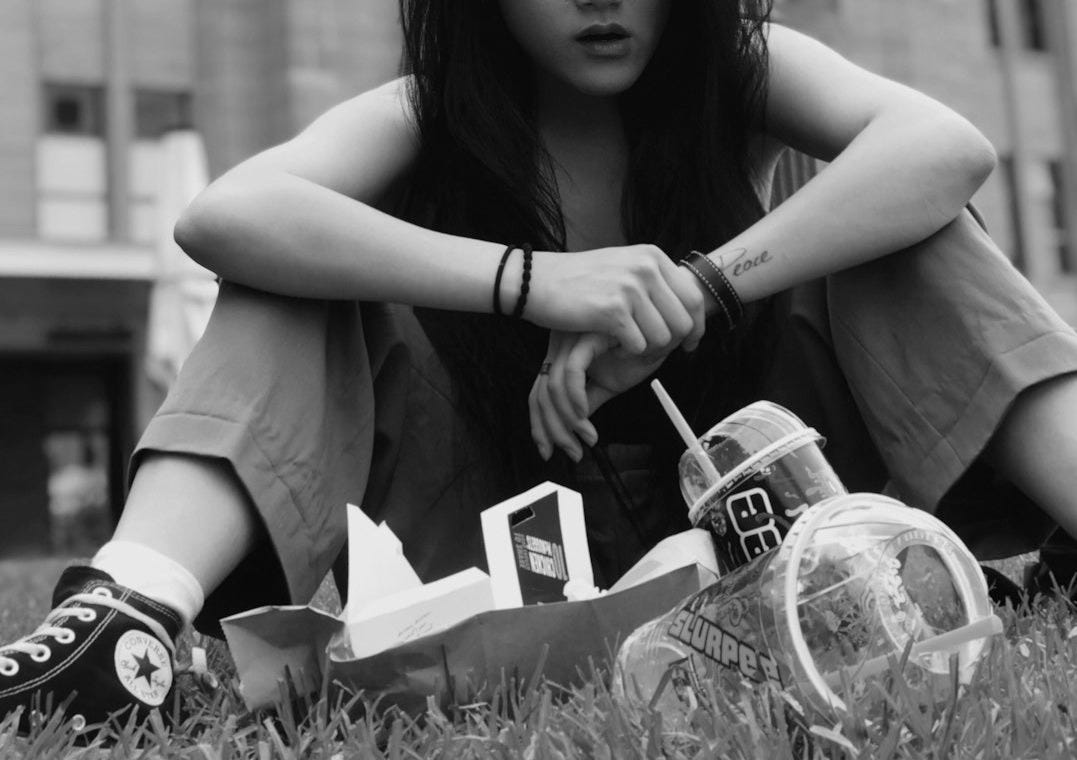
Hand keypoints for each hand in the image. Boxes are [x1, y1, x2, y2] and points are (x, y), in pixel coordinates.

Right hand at [524, 245, 704, 355]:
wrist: (536, 282)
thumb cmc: (577, 281)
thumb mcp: (622, 267)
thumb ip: (653, 280)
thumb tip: (689, 306)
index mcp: (652, 256)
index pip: (693, 298)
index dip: (696, 328)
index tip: (690, 345)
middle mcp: (646, 268)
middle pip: (683, 322)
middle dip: (672, 344)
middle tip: (653, 353)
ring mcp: (630, 289)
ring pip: (663, 338)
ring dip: (645, 350)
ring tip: (624, 345)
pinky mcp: (613, 311)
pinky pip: (639, 347)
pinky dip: (626, 354)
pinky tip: (610, 346)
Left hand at [528, 331, 667, 461]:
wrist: (666, 331)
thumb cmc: (639, 352)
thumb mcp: (610, 383)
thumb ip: (588, 401)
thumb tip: (571, 427)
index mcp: (562, 356)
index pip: (537, 395)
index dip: (539, 427)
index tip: (547, 451)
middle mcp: (559, 346)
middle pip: (539, 395)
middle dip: (553, 431)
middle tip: (573, 453)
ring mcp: (571, 339)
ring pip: (553, 388)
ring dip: (568, 420)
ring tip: (588, 437)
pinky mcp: (587, 334)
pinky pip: (572, 370)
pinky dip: (575, 396)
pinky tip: (585, 413)